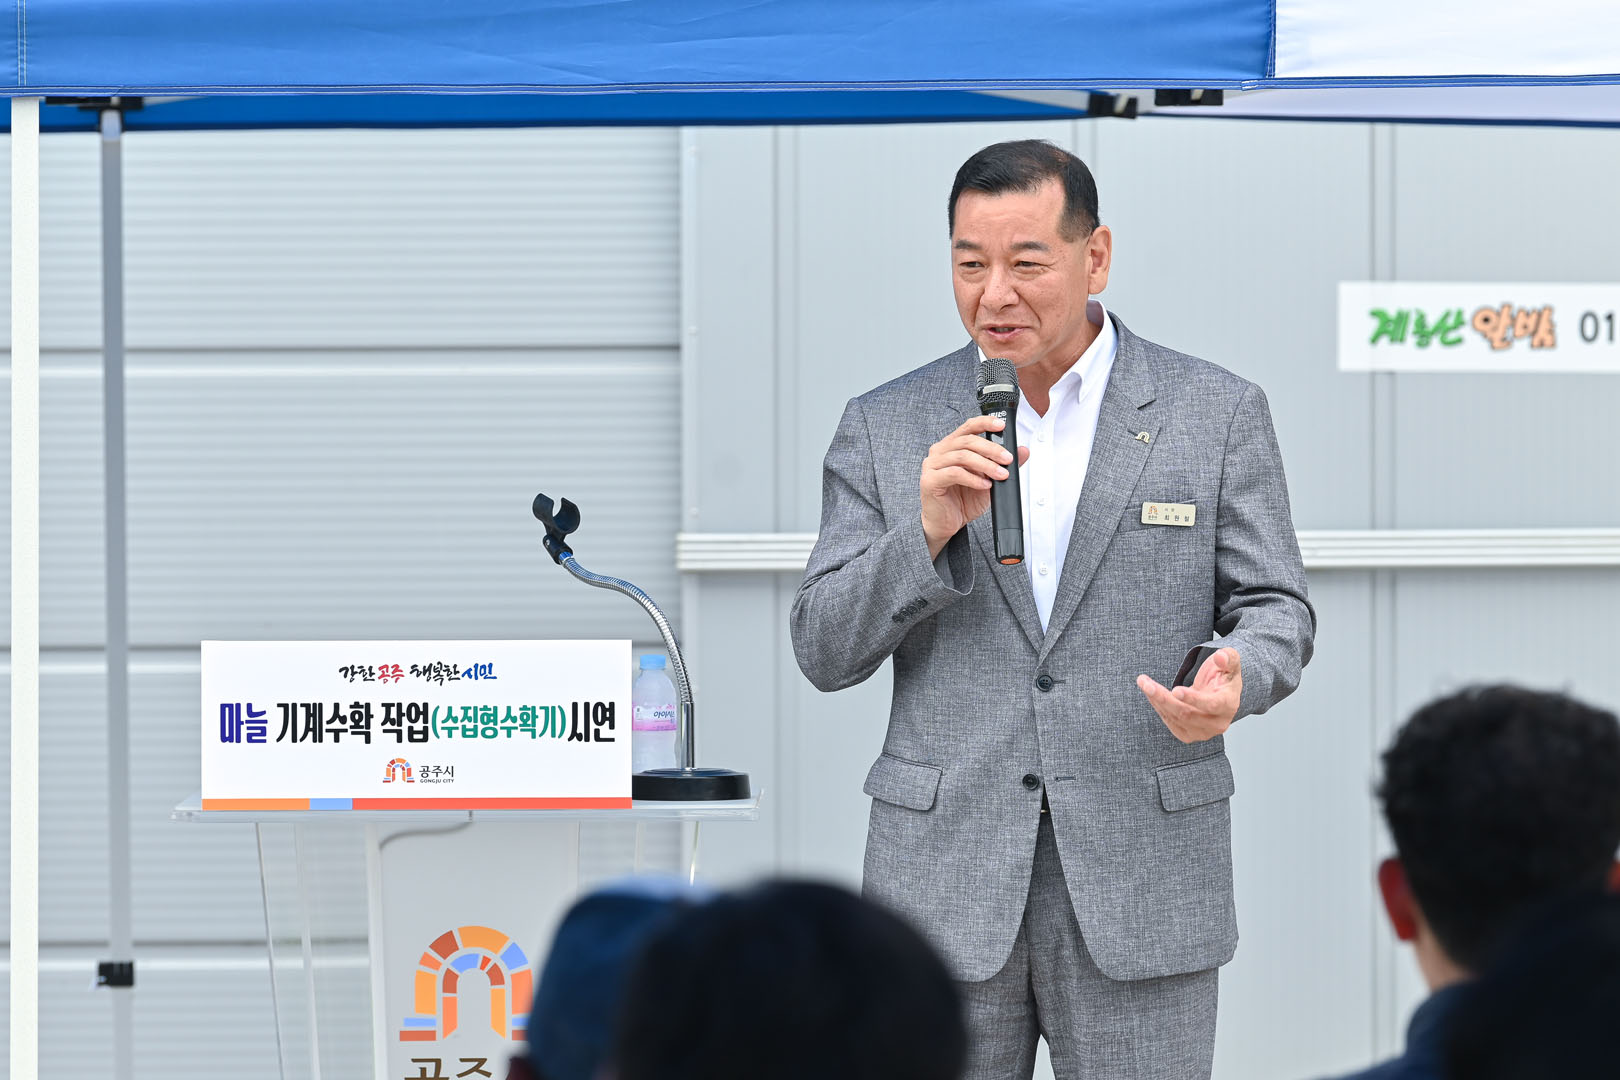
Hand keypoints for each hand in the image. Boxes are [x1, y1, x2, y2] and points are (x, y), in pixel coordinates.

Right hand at [920, 416, 1031, 558]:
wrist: (946, 524)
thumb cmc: (962, 500)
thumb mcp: (989, 480)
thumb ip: (1002, 464)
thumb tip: (1022, 451)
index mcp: (952, 446)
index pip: (968, 427)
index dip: (985, 423)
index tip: (1002, 425)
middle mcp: (940, 452)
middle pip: (967, 441)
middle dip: (991, 449)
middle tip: (1007, 459)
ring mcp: (932, 465)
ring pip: (962, 456)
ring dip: (985, 465)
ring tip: (1000, 475)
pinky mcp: (930, 481)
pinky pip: (954, 473)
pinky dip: (973, 478)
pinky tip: (984, 484)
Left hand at [1136, 648, 1241, 743]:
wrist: (1217, 693)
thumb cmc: (1223, 676)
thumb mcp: (1230, 662)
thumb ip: (1228, 657)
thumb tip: (1221, 656)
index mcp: (1229, 705)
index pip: (1211, 705)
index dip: (1193, 699)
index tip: (1175, 690)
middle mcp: (1217, 723)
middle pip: (1187, 714)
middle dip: (1164, 698)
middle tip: (1146, 683)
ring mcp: (1202, 732)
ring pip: (1175, 718)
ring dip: (1156, 700)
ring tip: (1144, 682)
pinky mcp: (1188, 735)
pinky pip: (1170, 722)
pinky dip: (1158, 707)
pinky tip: (1150, 693)